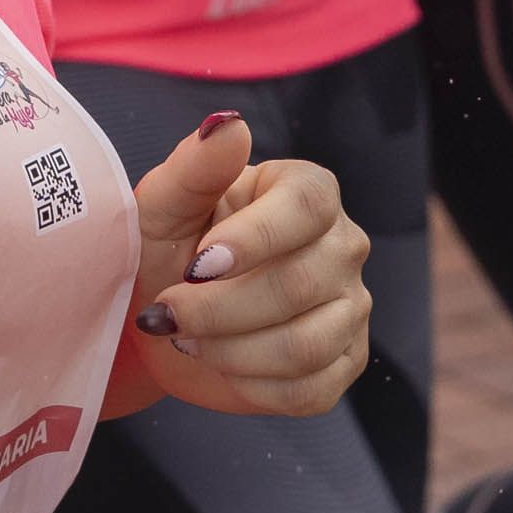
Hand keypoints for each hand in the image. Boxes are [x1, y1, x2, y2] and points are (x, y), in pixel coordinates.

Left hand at [122, 111, 371, 420]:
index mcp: (306, 191)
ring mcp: (349, 307)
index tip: (198, 263)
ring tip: (186, 337)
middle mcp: (342, 245)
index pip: (308, 206)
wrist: (165, 317)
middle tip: (167, 313)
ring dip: (229, 351)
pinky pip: (310, 389)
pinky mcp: (343, 363)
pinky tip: (218, 363)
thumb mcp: (164, 204)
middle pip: (299, 285)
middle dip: (218, 310)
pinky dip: (250, 385)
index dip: (254, 239)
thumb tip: (229, 123)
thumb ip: (196, 165)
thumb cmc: (165, 246)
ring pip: (305, 344)